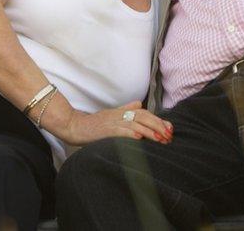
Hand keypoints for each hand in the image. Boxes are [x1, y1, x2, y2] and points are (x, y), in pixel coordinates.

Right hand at [57, 101, 173, 146]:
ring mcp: (113, 122)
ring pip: (135, 124)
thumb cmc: (93, 123)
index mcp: (122, 111)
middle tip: (169, 135)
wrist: (74, 126)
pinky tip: (139, 138)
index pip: (144, 113)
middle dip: (158, 125)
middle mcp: (120, 115)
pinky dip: (130, 134)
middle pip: (143, 117)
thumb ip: (125, 109)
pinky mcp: (105, 130)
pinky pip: (120, 131)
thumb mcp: (111, 114)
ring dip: (149, 131)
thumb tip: (139, 104)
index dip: (158, 120)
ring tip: (161, 139)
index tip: (169, 128)